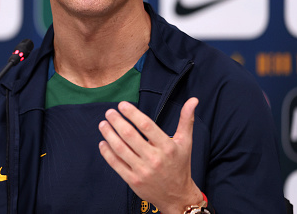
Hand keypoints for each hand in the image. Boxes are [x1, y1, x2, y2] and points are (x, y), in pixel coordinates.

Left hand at [98, 98, 202, 213]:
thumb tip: (193, 100)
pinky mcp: (133, 181)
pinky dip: (107, 153)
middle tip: (109, 112)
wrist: (177, 196)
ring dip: (109, 134)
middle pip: (130, 135)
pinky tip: (103, 143)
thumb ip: (186, 120)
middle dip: (117, 121)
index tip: (122, 105)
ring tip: (103, 124)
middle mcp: (154, 159)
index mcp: (167, 147)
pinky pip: (116, 164)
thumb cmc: (180, 166)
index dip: (132, 113)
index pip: (146, 125)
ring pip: (120, 149)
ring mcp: (142, 171)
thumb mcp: (185, 142)